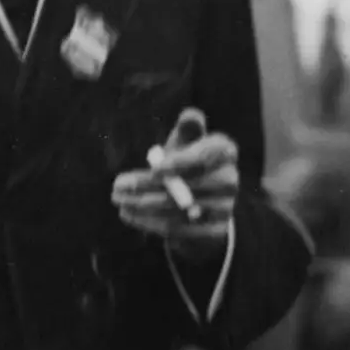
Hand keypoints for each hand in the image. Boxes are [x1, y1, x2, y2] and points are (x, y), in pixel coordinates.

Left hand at [111, 109, 239, 248]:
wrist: (196, 205)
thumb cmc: (185, 164)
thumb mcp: (184, 143)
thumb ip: (186, 130)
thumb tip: (191, 117)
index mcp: (224, 152)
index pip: (208, 155)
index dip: (182, 162)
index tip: (155, 169)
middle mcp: (230, 180)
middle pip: (192, 185)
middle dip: (151, 187)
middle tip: (118, 188)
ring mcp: (226, 209)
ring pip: (180, 209)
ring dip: (144, 207)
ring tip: (120, 201)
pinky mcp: (215, 232)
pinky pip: (179, 230)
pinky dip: (150, 223)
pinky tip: (131, 216)